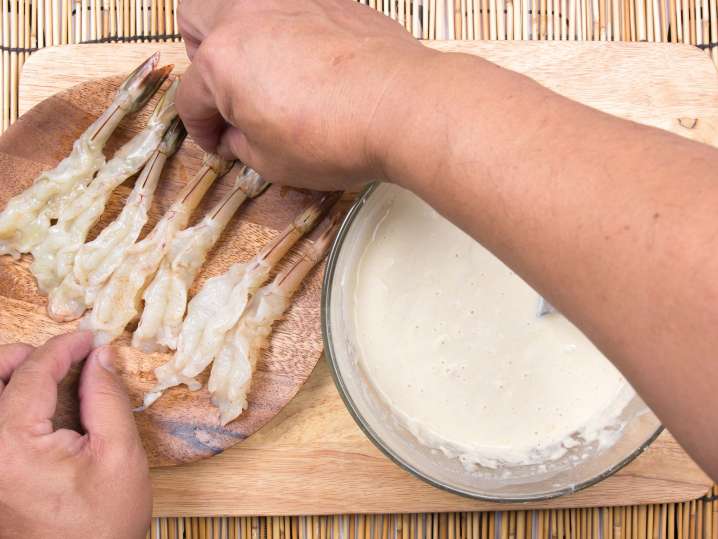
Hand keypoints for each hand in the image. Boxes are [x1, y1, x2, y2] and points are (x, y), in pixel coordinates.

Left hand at [0, 332, 150, 538]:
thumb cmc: (103, 524)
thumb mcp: (119, 454)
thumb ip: (106, 398)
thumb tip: (99, 358)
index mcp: (11, 446)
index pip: (31, 375)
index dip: (63, 348)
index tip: (89, 339)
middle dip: (20, 357)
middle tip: (59, 354)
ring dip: (5, 379)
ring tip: (41, 373)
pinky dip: (4, 406)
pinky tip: (28, 405)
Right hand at [176, 0, 435, 189]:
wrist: (400, 105)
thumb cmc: (335, 136)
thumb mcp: (273, 162)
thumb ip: (242, 144)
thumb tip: (237, 134)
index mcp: (222, 61)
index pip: (192, 98)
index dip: (202, 129)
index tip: (220, 142)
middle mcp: (247, 15)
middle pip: (196, 17)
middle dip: (202, 54)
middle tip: (229, 89)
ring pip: (242, 1)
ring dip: (241, 31)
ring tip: (265, 67)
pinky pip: (292, 6)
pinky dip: (288, 28)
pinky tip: (310, 60)